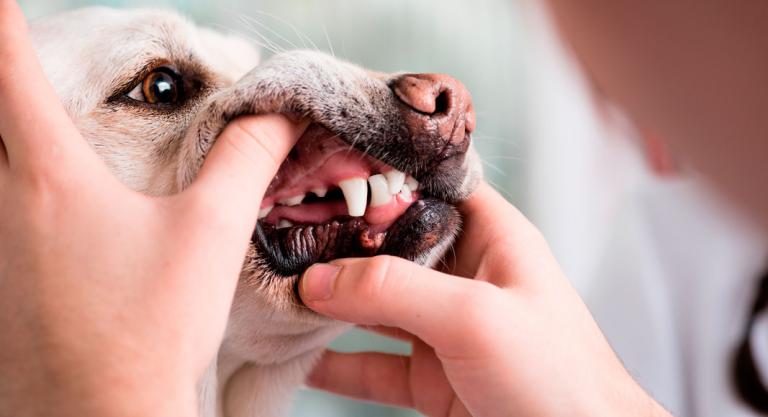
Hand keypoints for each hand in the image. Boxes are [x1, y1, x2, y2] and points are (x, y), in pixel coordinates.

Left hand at [0, 3, 306, 415]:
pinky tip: (45, 220)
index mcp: (50, 177)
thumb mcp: (211, 233)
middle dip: (1, 80)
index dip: (2, 22)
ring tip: (33, 128)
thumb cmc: (153, 328)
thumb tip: (280, 111)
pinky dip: (9, 193)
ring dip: (6, 138)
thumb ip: (247, 159)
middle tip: (17, 57)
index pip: (8, 68)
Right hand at [299, 182, 670, 416]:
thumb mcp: (475, 317)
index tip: (325, 169)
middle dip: (340, 243)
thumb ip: (394, 290)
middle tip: (282, 233)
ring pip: (376, 306)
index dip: (383, 176)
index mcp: (492, 239)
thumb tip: (318, 279)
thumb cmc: (559, 378)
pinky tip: (300, 359)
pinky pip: (374, 364)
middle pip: (391, 247)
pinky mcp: (434, 378)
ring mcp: (447, 329)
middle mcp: (467, 277)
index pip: (431, 187)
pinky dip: (337, 364)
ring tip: (279, 293)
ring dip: (330, 304)